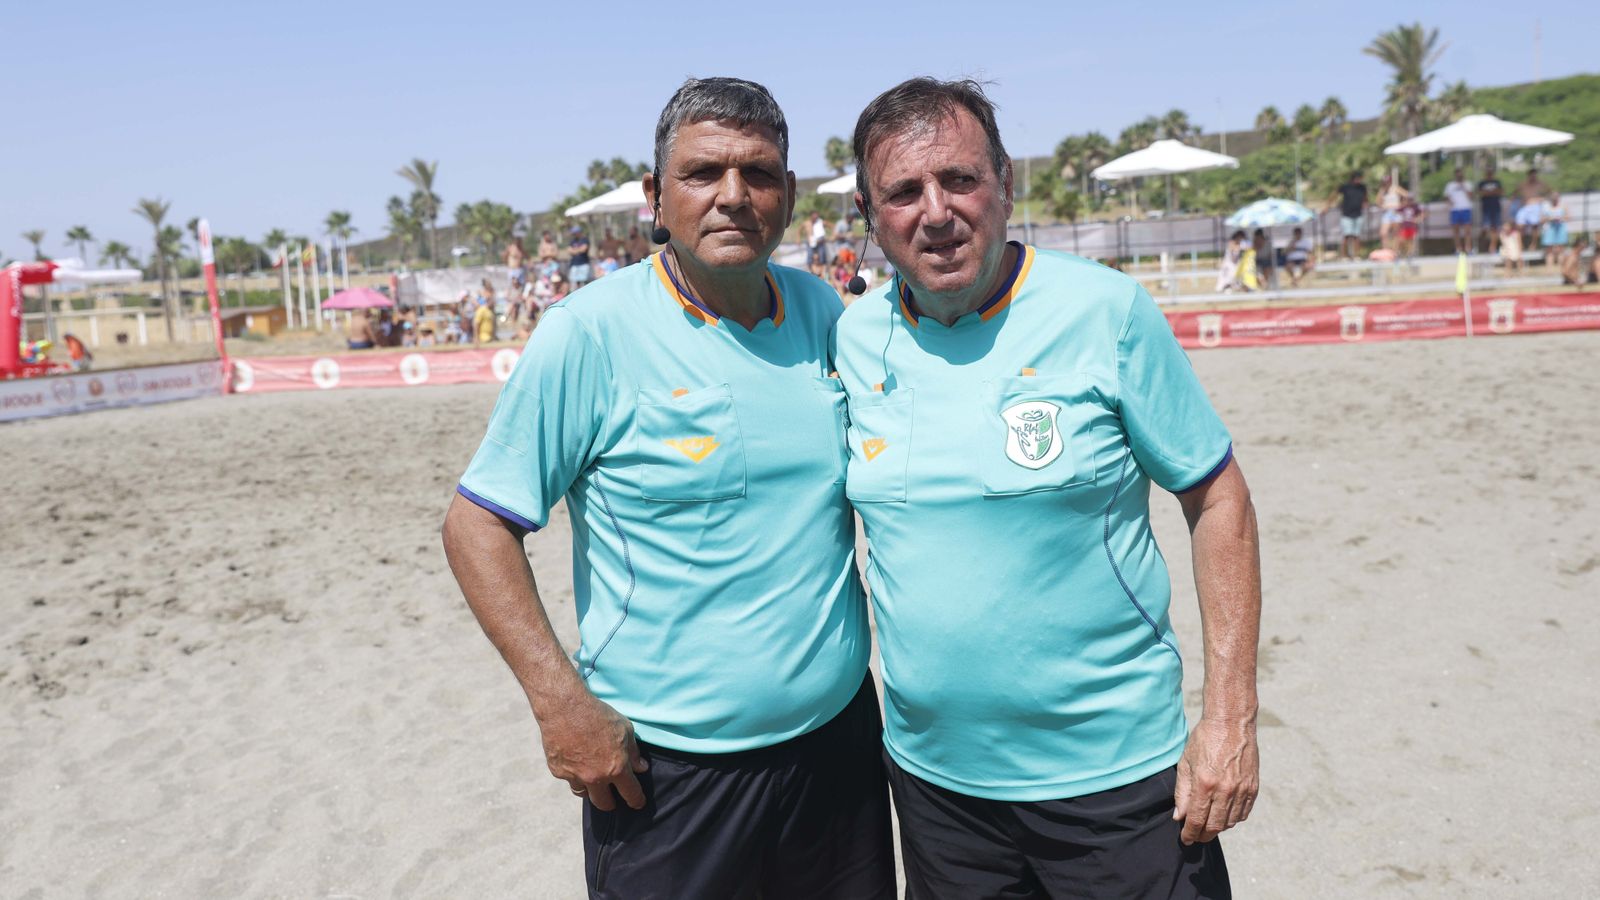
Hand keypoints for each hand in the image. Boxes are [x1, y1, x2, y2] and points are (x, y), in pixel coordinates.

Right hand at [537, 690, 648, 810]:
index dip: (637, 801)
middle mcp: (596, 777)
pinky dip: (574, 775)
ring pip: (584, 794)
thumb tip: (641, 768)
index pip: (631, 793)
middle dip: (611, 803)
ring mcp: (575, 776)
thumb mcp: (625, 729)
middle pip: (605, 804)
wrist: (565, 707)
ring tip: (593, 782)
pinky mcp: (559, 771)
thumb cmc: (598, 714)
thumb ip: (634, 752)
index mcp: (616, 768)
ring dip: (591, 790)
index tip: (638, 803)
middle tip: (613, 799)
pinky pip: (569, 779)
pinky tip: (576, 763)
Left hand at [1172, 715, 1258, 844]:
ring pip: (1230, 822)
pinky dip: (1233, 819)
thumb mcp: (1186, 763)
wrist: (1232, 723)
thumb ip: (1182, 792)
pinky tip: (1224, 815)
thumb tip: (1179, 817)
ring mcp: (1242, 789)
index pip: (1196, 819)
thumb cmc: (1204, 740)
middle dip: (1203, 835)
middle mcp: (1225, 790)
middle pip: (1215, 826)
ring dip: (1218, 828)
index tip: (1185, 839)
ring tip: (1208, 825)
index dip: (1190, 833)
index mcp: (1205, 783)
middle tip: (1196, 836)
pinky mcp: (1253, 787)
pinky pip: (1243, 813)